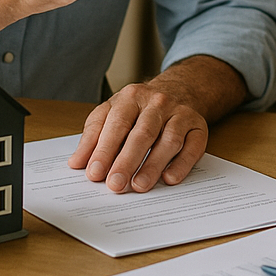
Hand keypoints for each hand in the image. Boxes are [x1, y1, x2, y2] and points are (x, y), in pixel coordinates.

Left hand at [68, 55, 247, 190]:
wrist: (180, 89)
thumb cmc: (139, 108)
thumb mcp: (112, 112)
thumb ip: (94, 136)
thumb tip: (77, 163)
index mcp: (132, 96)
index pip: (117, 123)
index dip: (105, 149)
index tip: (94, 173)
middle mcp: (158, 102)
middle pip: (143, 133)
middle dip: (127, 161)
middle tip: (115, 185)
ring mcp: (181, 113)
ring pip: (169, 140)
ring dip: (153, 165)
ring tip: (139, 186)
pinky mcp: (198, 126)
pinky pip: (193, 146)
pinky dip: (182, 163)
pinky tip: (170, 178)